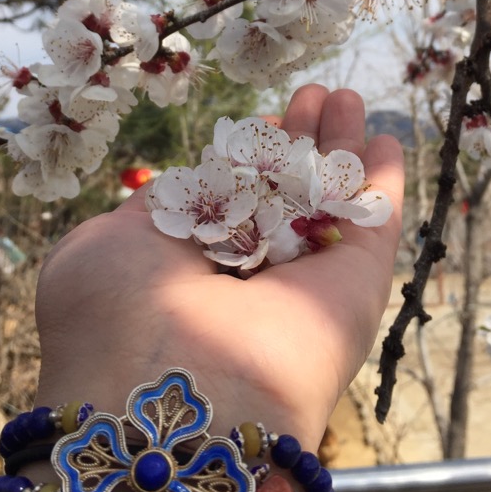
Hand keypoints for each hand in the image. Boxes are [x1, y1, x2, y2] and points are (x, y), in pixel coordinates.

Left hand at [32, 84, 404, 447]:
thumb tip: (171, 189)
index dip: (246, 156)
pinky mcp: (355, 287)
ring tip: (347, 96)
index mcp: (189, 266)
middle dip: (300, 140)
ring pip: (332, 199)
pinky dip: (384, 183)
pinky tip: (385, 142)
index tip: (259, 122)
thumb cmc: (117, 315)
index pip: (230, 201)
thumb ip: (145, 210)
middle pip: (287, 193)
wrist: (169, 397)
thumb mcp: (104, 246)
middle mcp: (250, 276)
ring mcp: (305, 281)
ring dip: (341, 146)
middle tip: (315, 94)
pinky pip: (374, 225)